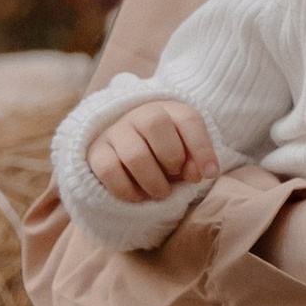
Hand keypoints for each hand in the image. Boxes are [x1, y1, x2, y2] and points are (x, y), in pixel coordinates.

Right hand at [87, 98, 218, 205]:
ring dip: (153, 181)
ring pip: (134, 154)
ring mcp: (115, 131)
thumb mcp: (185, 157)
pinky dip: (128, 190)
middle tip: (175, 174)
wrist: (124, 155)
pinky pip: (110, 171)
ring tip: (161, 192)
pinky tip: (138, 195)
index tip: (209, 174)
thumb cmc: (164, 155)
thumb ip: (195, 163)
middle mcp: (139, 114)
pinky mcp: (96, 152)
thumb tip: (197, 173)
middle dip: (172, 157)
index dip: (202, 148)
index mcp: (168, 110)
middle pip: (155, 124)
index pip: (188, 118)